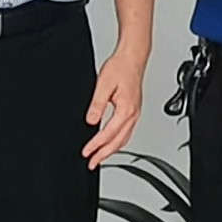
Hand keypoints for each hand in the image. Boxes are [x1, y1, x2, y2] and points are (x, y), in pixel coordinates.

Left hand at [82, 43, 149, 167]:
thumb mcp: (103, 85)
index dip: (96, 145)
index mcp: (126, 110)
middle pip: (118, 142)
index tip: (86, 152)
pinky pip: (127, 132)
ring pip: (124, 139)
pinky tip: (111, 143)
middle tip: (92, 163)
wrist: (133, 58)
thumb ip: (97, 105)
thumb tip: (91, 121)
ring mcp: (135, 114)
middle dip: (104, 154)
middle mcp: (133, 114)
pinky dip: (118, 142)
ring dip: (111, 151)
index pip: (108, 134)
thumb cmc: (121, 68)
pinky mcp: (134, 111)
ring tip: (100, 158)